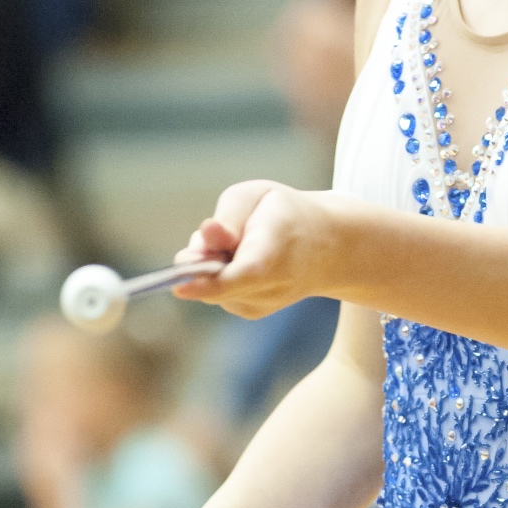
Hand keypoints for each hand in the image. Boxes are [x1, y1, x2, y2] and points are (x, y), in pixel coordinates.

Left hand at [172, 179, 351, 317]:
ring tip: (238, 244)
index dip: (209, 282)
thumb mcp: (259, 195)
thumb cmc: (286, 214)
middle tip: (218, 233)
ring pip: (210, 288)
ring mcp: (263, 303)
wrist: (328, 246)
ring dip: (209, 266)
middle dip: (200, 260)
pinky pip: (216, 294)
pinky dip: (218, 277)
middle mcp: (273, 284)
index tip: (179, 286)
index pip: (245, 273)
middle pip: (216, 283)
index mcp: (275, 249)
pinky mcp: (252, 311)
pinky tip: (240, 260)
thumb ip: (229, 214)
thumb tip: (207, 236)